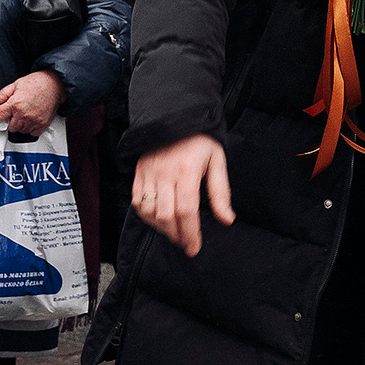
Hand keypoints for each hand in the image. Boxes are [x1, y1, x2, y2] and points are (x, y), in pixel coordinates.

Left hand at [0, 70, 62, 138]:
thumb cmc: (37, 82)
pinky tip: (33, 119)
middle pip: (10, 127)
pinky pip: (32, 133)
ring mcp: (33, 121)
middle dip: (11, 121)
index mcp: (15, 103)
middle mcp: (24, 114)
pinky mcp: (42, 125)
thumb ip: (3, 94)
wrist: (55, 84)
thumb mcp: (16, 84)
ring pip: (21, 131)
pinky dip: (31, 129)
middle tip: (17, 112)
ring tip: (26, 114)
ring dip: (21, 125)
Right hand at [132, 133, 231, 257]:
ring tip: (175, 232)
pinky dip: (147, 216)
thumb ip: (220, 192)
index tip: (194, 248)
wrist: (174, 116)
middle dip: (176, 235)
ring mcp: (149, 172)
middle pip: (166, 215)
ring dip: (161, 228)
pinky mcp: (139, 172)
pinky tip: (159, 220)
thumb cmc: (199, 140)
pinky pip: (137, 202)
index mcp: (187, 170)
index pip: (186, 210)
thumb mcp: (217, 160)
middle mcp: (165, 172)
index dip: (190, 233)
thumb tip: (227, 219)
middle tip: (186, 243)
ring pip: (149, 212)